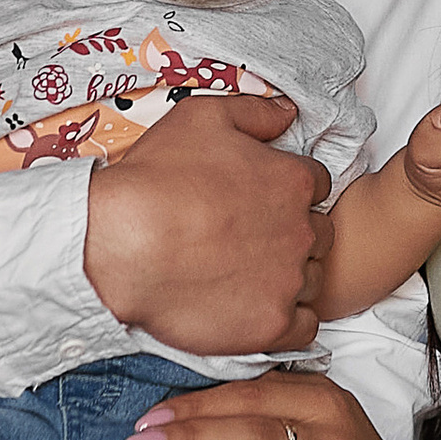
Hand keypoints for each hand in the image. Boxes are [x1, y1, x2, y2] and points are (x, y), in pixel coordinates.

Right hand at [84, 92, 327, 355]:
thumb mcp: (201, 117)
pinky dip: (287, 320)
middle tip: (250, 240)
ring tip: (246, 276)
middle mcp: (301, 231)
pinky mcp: (272, 325)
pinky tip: (255, 309)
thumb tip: (287, 115)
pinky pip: (304, 327)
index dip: (289, 192)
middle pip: (319, 234)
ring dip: (290, 278)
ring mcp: (288, 281)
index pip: (318, 186)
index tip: (261, 201)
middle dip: (293, 235)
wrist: (120, 245)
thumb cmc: (155, 178)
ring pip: (312, 280)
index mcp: (293, 181)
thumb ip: (254, 112)